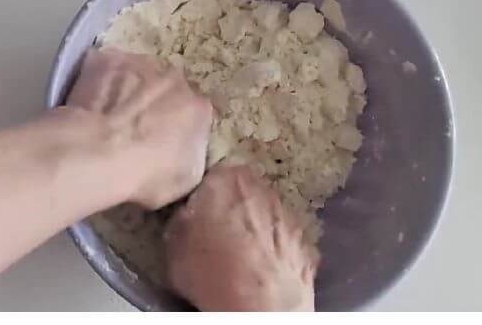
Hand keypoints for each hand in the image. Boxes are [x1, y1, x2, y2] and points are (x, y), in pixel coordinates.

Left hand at [66, 48, 211, 209]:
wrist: (100, 151)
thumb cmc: (148, 173)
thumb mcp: (187, 177)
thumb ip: (193, 152)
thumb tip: (187, 145)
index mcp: (197, 107)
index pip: (196, 111)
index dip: (181, 122)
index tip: (168, 135)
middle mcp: (173, 77)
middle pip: (168, 86)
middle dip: (158, 100)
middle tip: (138, 122)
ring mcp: (139, 62)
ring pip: (138, 72)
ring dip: (130, 86)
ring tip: (112, 111)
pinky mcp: (107, 58)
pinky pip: (108, 66)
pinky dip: (102, 79)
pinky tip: (91, 99)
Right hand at [165, 164, 317, 310]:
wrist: (260, 311)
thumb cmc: (210, 270)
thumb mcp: (173, 240)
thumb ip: (181, 216)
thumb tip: (186, 215)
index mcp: (228, 178)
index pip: (214, 171)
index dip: (205, 192)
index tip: (198, 210)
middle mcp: (263, 189)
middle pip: (243, 190)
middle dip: (233, 206)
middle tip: (217, 232)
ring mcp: (290, 218)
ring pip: (267, 215)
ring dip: (257, 228)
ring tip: (241, 256)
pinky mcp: (308, 248)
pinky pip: (285, 243)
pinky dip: (276, 252)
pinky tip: (263, 271)